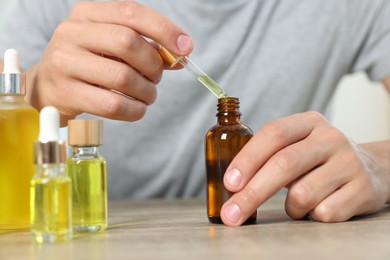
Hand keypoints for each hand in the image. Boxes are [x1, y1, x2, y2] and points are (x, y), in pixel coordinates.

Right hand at [25, 1, 192, 125]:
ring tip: (147, 95)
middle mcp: (72, 32)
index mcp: (87, 14)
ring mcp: (65, 63)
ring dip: (147, 91)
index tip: (186, 48)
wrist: (45, 87)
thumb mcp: (111, 46)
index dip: (164, 30)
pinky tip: (136, 108)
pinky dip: (134, 109)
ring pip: (123, 77)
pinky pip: (113, 105)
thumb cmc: (88, 63)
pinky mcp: (65, 93)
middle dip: (153, 65)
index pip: (132, 13)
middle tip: (157, 78)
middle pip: (128, 43)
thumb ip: (146, 47)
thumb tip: (181, 54)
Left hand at [221, 111, 389, 225]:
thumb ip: (269, 156)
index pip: (273, 133)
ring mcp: (349, 162)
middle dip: (252, 193)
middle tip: (232, 214)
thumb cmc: (319, 160)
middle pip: (284, 164)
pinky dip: (313, 216)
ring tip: (297, 204)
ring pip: (302, 194)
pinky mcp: (364, 189)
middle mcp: (330, 138)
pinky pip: (325, 213)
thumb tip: (232, 184)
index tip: (230, 183)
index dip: (247, 159)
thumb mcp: (298, 145)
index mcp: (309, 122)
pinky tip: (320, 206)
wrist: (373, 169)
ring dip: (291, 207)